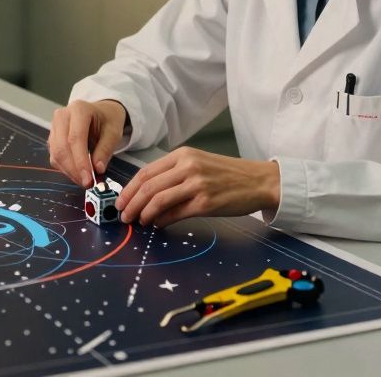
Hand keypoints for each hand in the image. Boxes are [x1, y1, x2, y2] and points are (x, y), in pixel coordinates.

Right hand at [47, 99, 127, 187]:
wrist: (100, 112)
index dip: (80, 161)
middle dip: (74, 170)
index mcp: (79, 109)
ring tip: (85, 180)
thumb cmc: (107, 120)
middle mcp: (62, 116)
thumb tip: (97, 170)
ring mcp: (54, 127)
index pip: (75, 138)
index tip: (89, 179)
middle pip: (62, 148)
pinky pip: (55, 157)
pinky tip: (78, 174)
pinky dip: (66, 169)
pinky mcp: (52, 139)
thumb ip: (105, 150)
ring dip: (70, 172)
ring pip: (56, 155)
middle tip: (88, 183)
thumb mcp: (114, 132)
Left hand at [115, 147, 279, 228]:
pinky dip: (161, 220)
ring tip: (137, 222)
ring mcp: (197, 185)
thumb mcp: (199, 164)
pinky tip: (157, 224)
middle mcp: (188, 167)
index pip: (146, 171)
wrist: (259, 181)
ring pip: (157, 200)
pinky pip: (175, 213)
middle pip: (148, 186)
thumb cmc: (229, 174)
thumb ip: (174, 174)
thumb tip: (147, 195)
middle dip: (130, 203)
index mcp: (183, 155)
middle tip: (123, 215)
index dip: (129, 189)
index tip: (121, 201)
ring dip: (142, 214)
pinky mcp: (205, 203)